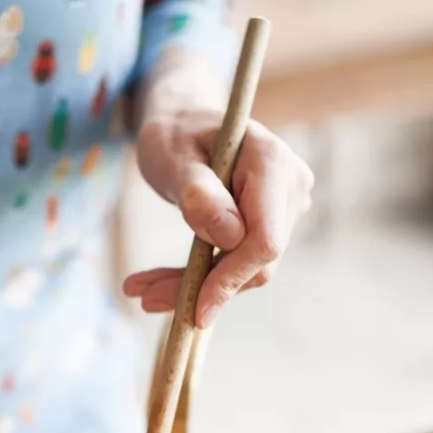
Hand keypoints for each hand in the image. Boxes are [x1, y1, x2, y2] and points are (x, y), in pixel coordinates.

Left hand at [125, 109, 313, 326]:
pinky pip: (239, 261)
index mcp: (270, 161)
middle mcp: (290, 185)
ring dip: (195, 285)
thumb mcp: (172, 156)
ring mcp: (286, 206)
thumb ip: (196, 191)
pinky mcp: (271, 223)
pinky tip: (159, 284)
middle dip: (203, 286)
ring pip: (246, 268)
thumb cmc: (175, 133)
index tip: (196, 308)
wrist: (184, 125)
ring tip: (142, 291)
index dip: (232, 278)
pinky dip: (201, 275)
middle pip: (255, 260)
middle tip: (143, 297)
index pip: (264, 239)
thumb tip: (227, 234)